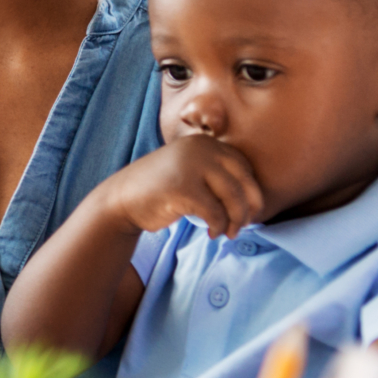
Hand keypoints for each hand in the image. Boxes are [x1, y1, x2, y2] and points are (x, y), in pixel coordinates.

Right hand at [101, 134, 262, 237]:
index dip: (252, 193)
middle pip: (244, 182)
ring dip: (236, 221)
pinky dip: (218, 227)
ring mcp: (190, 167)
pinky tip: (211, 233)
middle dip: (249, 209)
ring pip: (233, 198)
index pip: (244, 167)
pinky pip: (215, 213)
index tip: (248, 212)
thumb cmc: (161, 190)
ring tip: (228, 233)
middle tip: (242, 226)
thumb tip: (255, 200)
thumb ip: (217, 174)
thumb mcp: (191, 170)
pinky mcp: (182, 188)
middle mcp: (200, 149)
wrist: (122, 199)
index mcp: (206, 143)